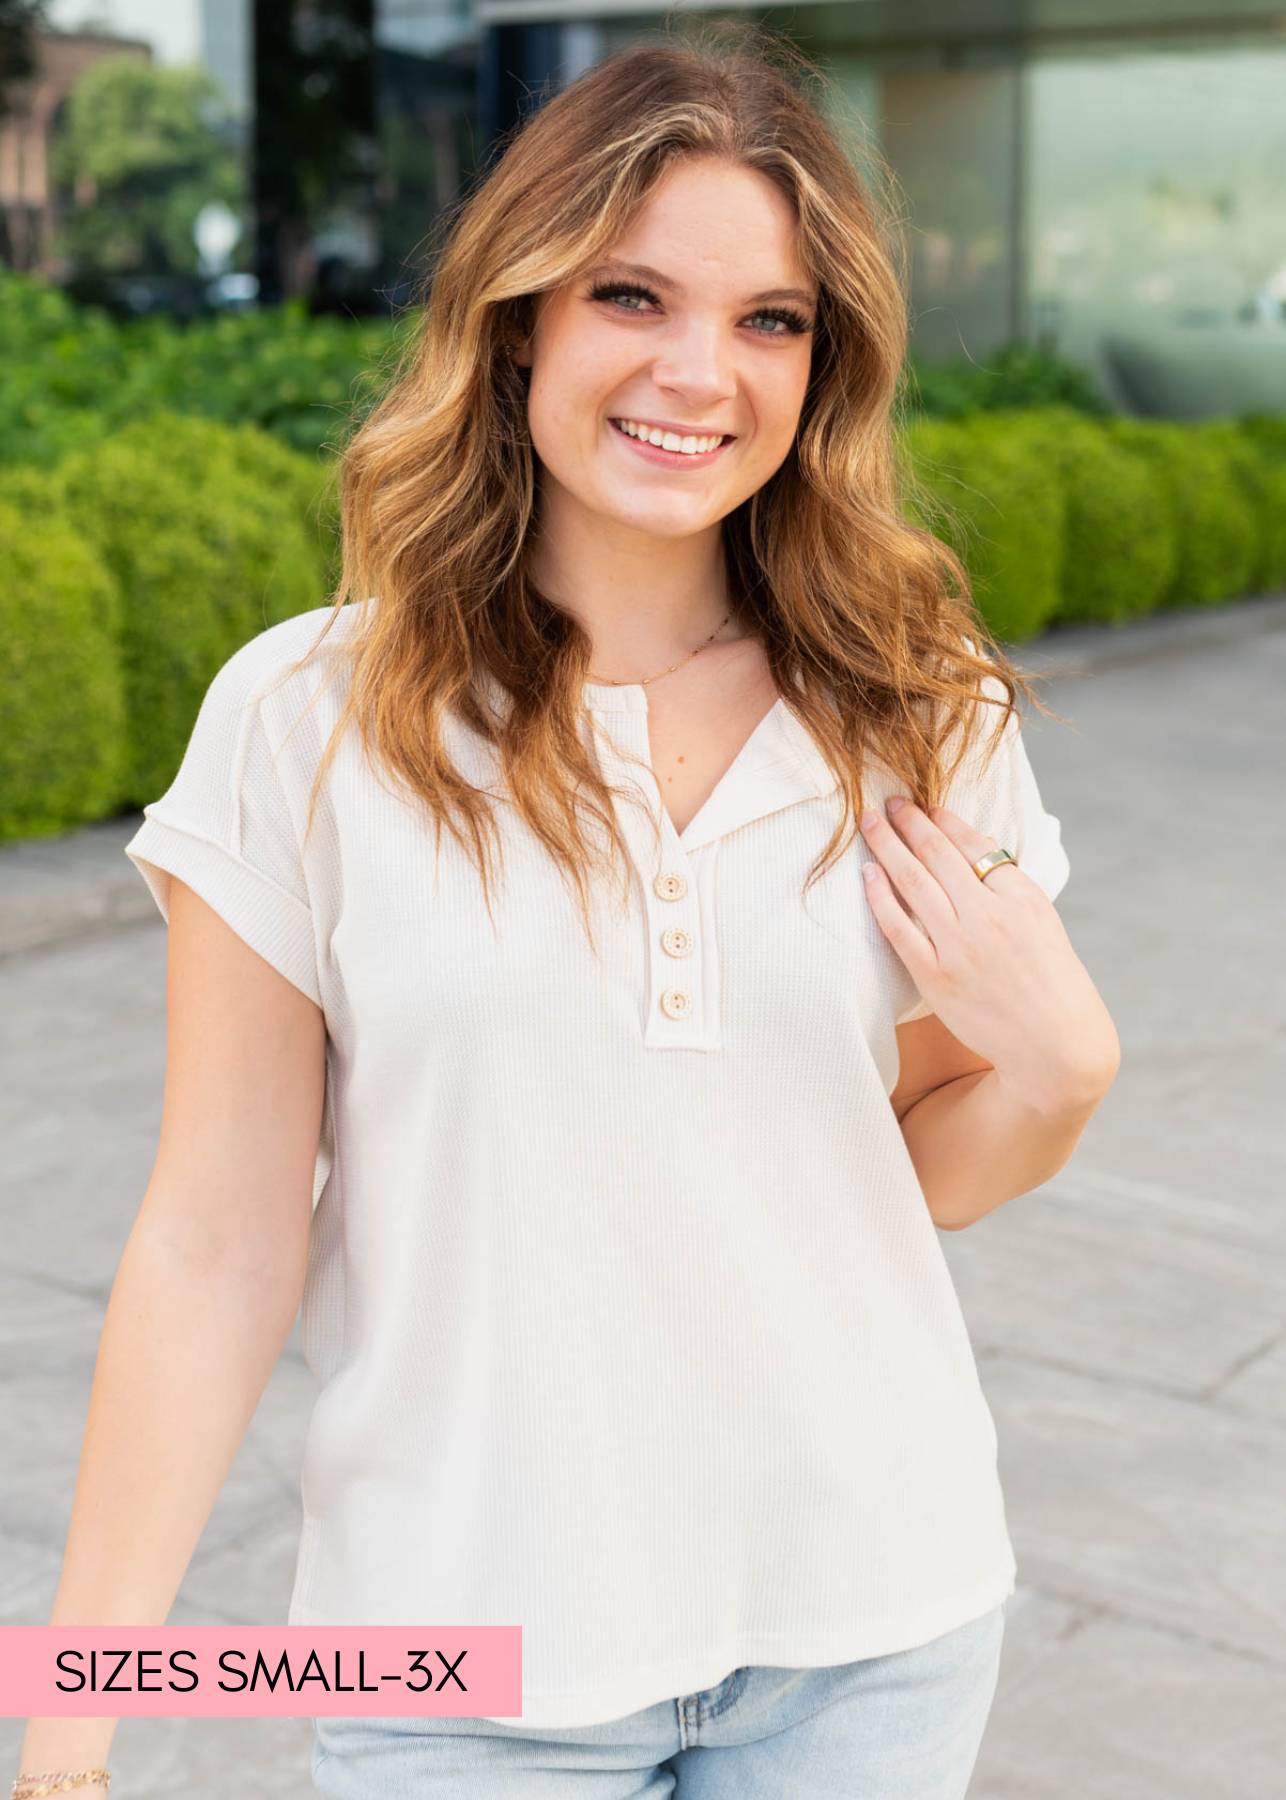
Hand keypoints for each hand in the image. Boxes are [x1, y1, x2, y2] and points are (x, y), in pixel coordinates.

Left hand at [860, 797, 1119, 1118]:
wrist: (1055, 1045)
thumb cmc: (1050, 981)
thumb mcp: (1042, 922)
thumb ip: (1007, 886)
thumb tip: (969, 847)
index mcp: (1022, 898)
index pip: (975, 845)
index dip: (944, 821)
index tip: (925, 806)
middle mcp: (989, 917)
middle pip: (938, 855)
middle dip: (910, 822)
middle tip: (889, 801)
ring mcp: (960, 947)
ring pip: (913, 882)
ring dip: (888, 845)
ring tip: (871, 822)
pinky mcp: (936, 977)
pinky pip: (899, 928)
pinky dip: (880, 898)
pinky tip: (868, 874)